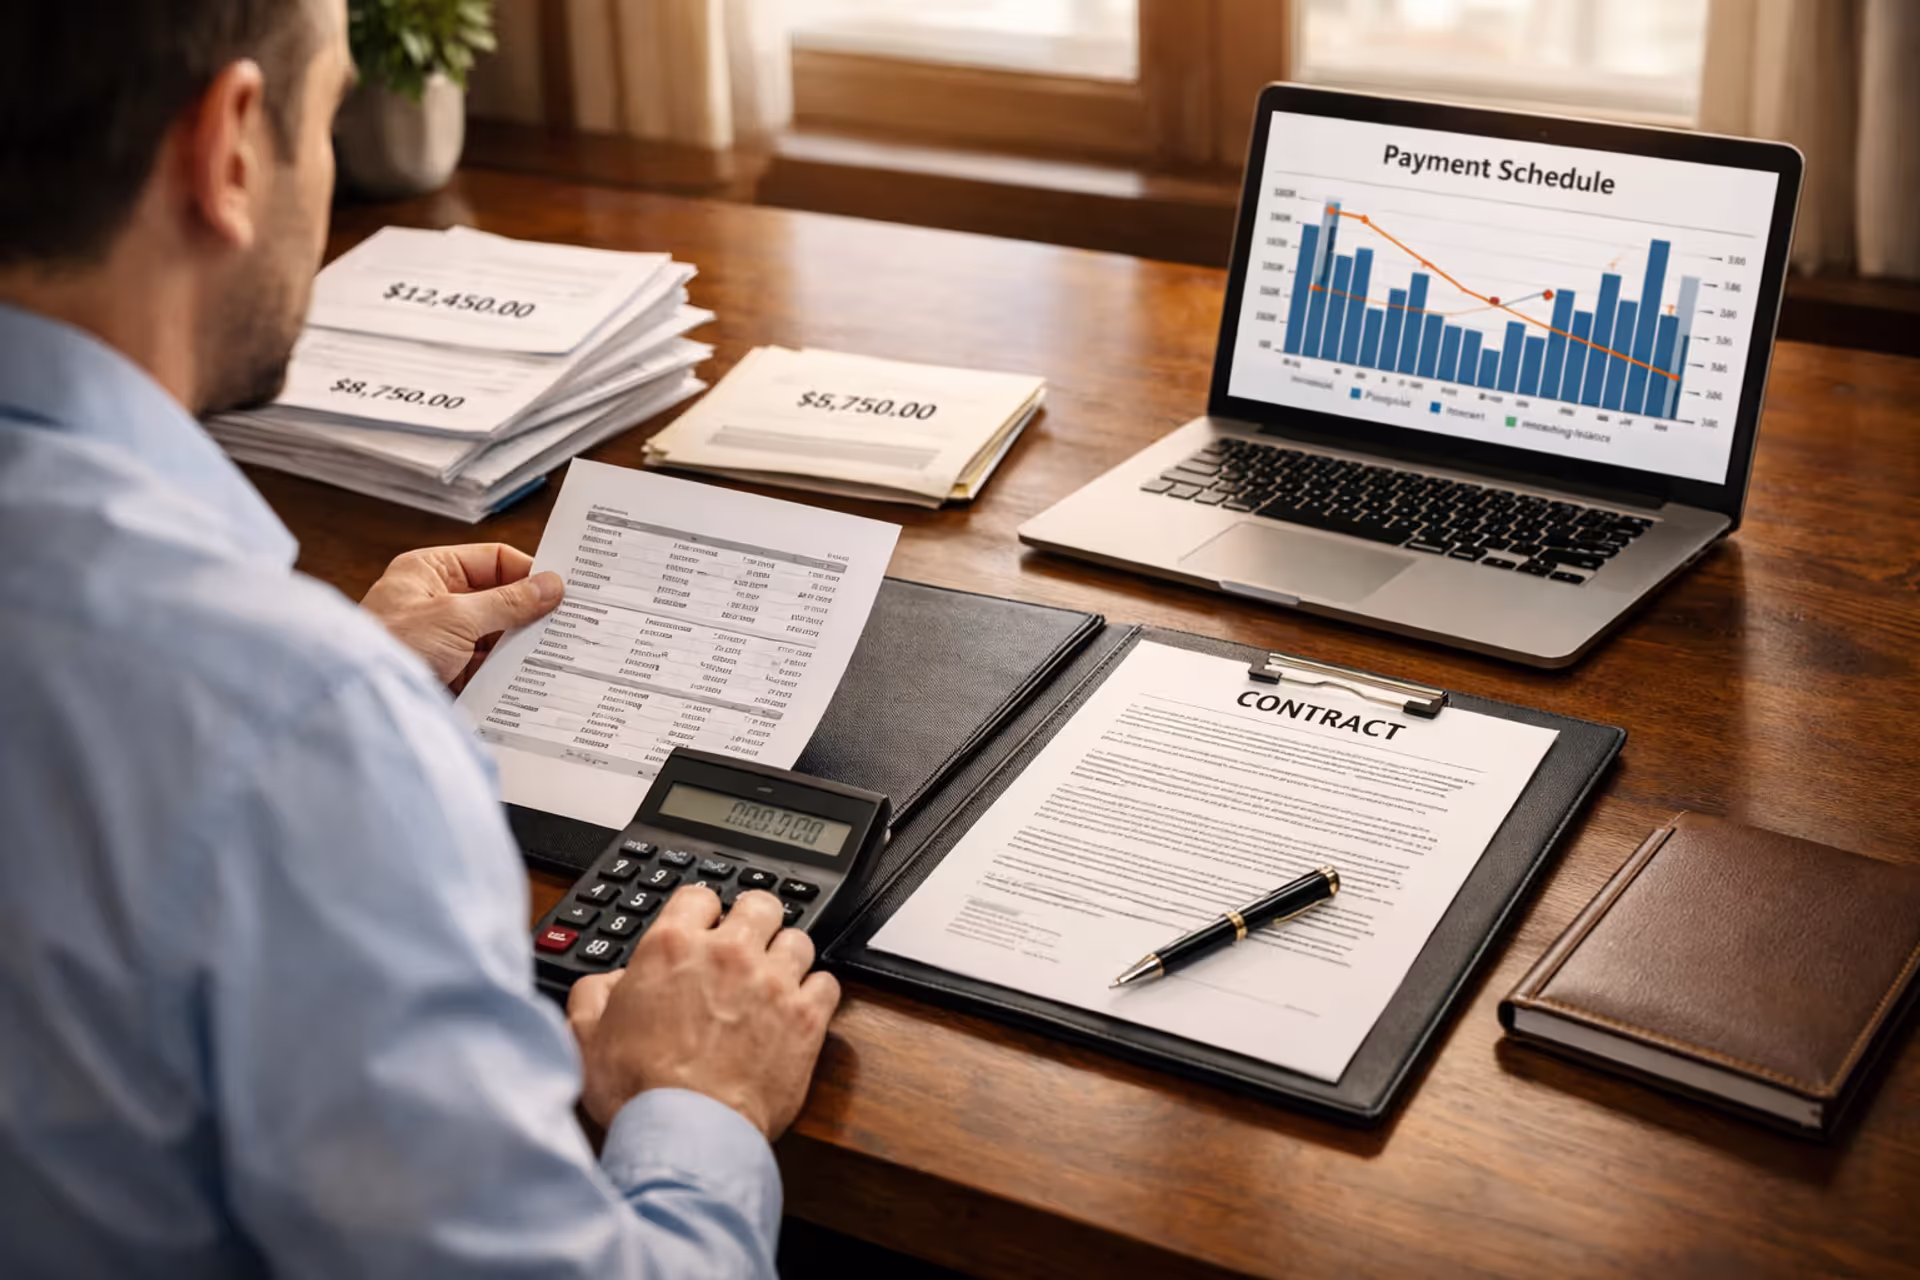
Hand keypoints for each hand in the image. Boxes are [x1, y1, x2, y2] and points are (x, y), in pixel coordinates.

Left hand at [359, 544, 562, 689]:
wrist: (362, 700)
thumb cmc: (392, 646)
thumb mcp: (456, 617)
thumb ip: (508, 602)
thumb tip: (550, 586)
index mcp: (430, 571)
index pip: (493, 560)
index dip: (528, 572)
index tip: (561, 590)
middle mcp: (437, 599)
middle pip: (498, 598)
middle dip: (528, 612)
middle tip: (567, 621)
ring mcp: (443, 636)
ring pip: (496, 634)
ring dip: (520, 644)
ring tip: (556, 649)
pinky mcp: (448, 669)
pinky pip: (487, 664)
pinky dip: (508, 670)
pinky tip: (534, 675)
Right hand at [567, 886, 840, 1140]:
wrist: (684, 1135)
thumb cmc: (637, 1091)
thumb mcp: (586, 1036)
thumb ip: (595, 993)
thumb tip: (610, 983)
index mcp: (673, 948)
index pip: (698, 896)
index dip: (701, 912)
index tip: (704, 928)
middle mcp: (728, 955)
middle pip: (759, 904)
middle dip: (754, 921)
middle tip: (747, 946)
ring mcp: (772, 983)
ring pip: (798, 940)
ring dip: (786, 957)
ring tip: (775, 980)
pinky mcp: (806, 1018)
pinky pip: (827, 983)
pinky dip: (816, 993)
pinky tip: (801, 1009)